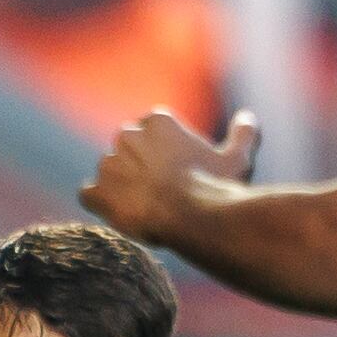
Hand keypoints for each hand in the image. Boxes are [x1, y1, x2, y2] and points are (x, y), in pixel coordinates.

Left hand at [80, 108, 263, 245]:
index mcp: (157, 120)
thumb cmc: (215, 186)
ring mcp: (108, 163)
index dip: (164, 151)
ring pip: (110, 172)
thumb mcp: (238, 158)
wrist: (191, 218)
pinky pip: (89, 195)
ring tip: (145, 207)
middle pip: (129, 150)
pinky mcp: (97, 192)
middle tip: (161, 191)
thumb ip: (244, 134)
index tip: (177, 169)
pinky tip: (119, 215)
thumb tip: (247, 118)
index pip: (152, 130)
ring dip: (122, 187)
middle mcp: (127, 135)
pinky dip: (100, 204)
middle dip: (140, 167)